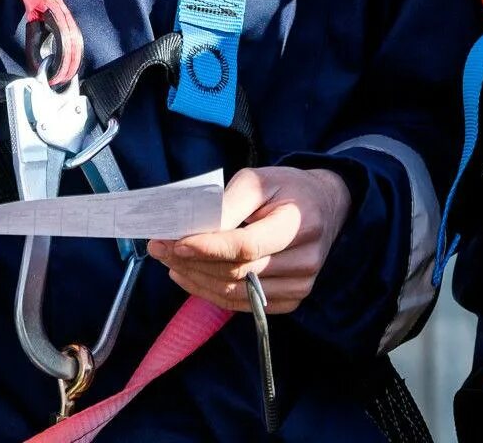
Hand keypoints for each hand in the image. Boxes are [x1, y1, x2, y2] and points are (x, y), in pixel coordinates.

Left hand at [146, 166, 351, 312]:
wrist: (324, 207)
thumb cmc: (287, 189)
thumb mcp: (258, 179)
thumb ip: (228, 203)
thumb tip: (193, 228)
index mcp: (299, 223)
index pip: (246, 245)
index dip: (208, 247)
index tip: (175, 242)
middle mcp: (305, 260)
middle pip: (237, 271)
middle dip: (191, 261)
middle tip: (159, 247)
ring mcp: (300, 285)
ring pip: (236, 292)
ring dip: (196, 279)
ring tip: (169, 261)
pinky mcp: (291, 300)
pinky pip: (242, 304)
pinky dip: (210, 292)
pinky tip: (189, 277)